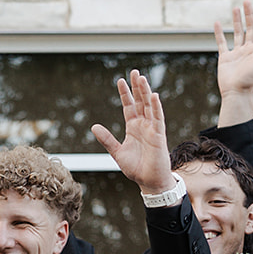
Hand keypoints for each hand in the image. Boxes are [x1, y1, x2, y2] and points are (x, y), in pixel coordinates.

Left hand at [91, 70, 175, 196]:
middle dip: (137, 87)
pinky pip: (158, 119)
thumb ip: (107, 139)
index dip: (125, 94)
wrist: (149, 182)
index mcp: (133, 127)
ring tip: (142, 78)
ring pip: (149, 106)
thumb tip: (93, 126)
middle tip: (134, 72)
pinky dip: (156, 107)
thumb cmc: (136, 168)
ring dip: (146, 92)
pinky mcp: (159, 136)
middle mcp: (143, 125)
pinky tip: (153, 96)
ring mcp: (152, 129)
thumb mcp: (117, 152)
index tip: (120, 80)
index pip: (129, 106)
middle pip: (140, 102)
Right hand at [215, 2, 252, 126]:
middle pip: (250, 27)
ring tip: (235, 8)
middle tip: (247, 2)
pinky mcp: (226, 57)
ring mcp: (237, 52)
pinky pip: (222, 42)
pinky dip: (219, 33)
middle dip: (249, 14)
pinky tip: (217, 23)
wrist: (236, 92)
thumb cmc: (251, 79)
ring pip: (237, 32)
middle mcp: (249, 48)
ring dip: (237, 20)